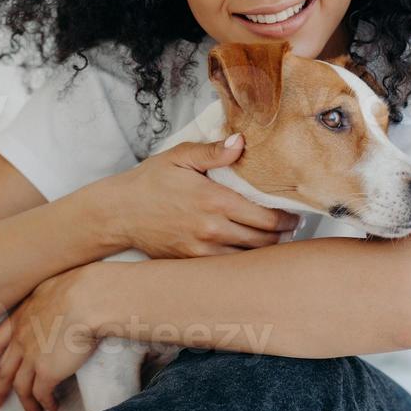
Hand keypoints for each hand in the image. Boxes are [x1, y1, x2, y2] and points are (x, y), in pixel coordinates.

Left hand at [0, 264, 106, 410]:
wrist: (89, 299)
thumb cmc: (80, 288)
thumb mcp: (53, 287)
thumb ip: (49, 299)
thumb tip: (59, 300)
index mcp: (21, 317)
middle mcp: (21, 339)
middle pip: (4, 370)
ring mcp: (32, 357)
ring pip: (21, 387)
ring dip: (26, 404)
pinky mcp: (47, 372)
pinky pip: (41, 394)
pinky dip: (44, 404)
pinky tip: (50, 408)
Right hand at [97, 133, 300, 257]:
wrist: (118, 213)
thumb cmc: (149, 182)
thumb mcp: (179, 157)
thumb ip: (213, 151)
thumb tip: (241, 142)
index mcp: (214, 200)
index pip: (266, 217)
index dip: (286, 218)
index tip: (292, 214)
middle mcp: (212, 229)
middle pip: (264, 241)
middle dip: (281, 235)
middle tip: (288, 228)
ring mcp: (202, 250)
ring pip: (248, 258)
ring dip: (264, 251)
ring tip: (273, 240)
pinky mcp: (192, 262)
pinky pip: (227, 267)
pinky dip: (241, 262)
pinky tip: (246, 252)